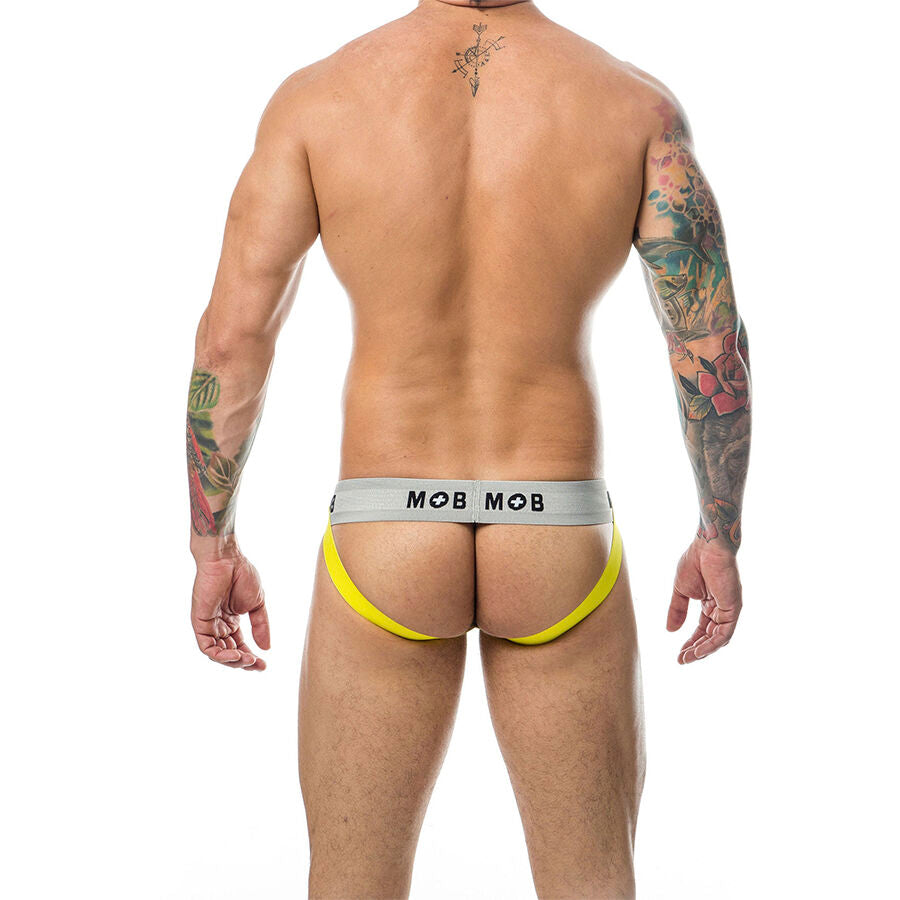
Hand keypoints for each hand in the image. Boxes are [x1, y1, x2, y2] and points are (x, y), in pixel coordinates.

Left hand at [191, 552, 269, 670]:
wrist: (227, 559)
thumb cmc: (241, 574)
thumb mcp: (257, 604)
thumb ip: (260, 626)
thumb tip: (267, 648)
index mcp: (231, 620)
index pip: (239, 646)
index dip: (251, 658)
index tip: (265, 665)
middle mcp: (218, 625)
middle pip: (229, 653)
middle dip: (243, 662)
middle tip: (258, 665)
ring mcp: (208, 624)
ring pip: (217, 653)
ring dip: (233, 661)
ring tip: (248, 660)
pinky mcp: (199, 622)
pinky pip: (207, 647)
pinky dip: (220, 655)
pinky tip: (235, 655)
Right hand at [667, 539, 741, 663]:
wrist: (707, 547)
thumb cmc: (695, 562)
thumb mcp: (680, 591)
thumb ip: (677, 610)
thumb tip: (670, 630)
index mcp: (710, 603)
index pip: (702, 629)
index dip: (691, 642)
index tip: (679, 655)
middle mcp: (721, 609)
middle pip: (710, 636)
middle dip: (696, 649)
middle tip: (682, 660)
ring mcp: (729, 609)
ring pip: (718, 638)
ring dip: (703, 650)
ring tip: (688, 658)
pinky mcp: (733, 608)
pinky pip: (724, 632)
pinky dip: (712, 643)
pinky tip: (699, 650)